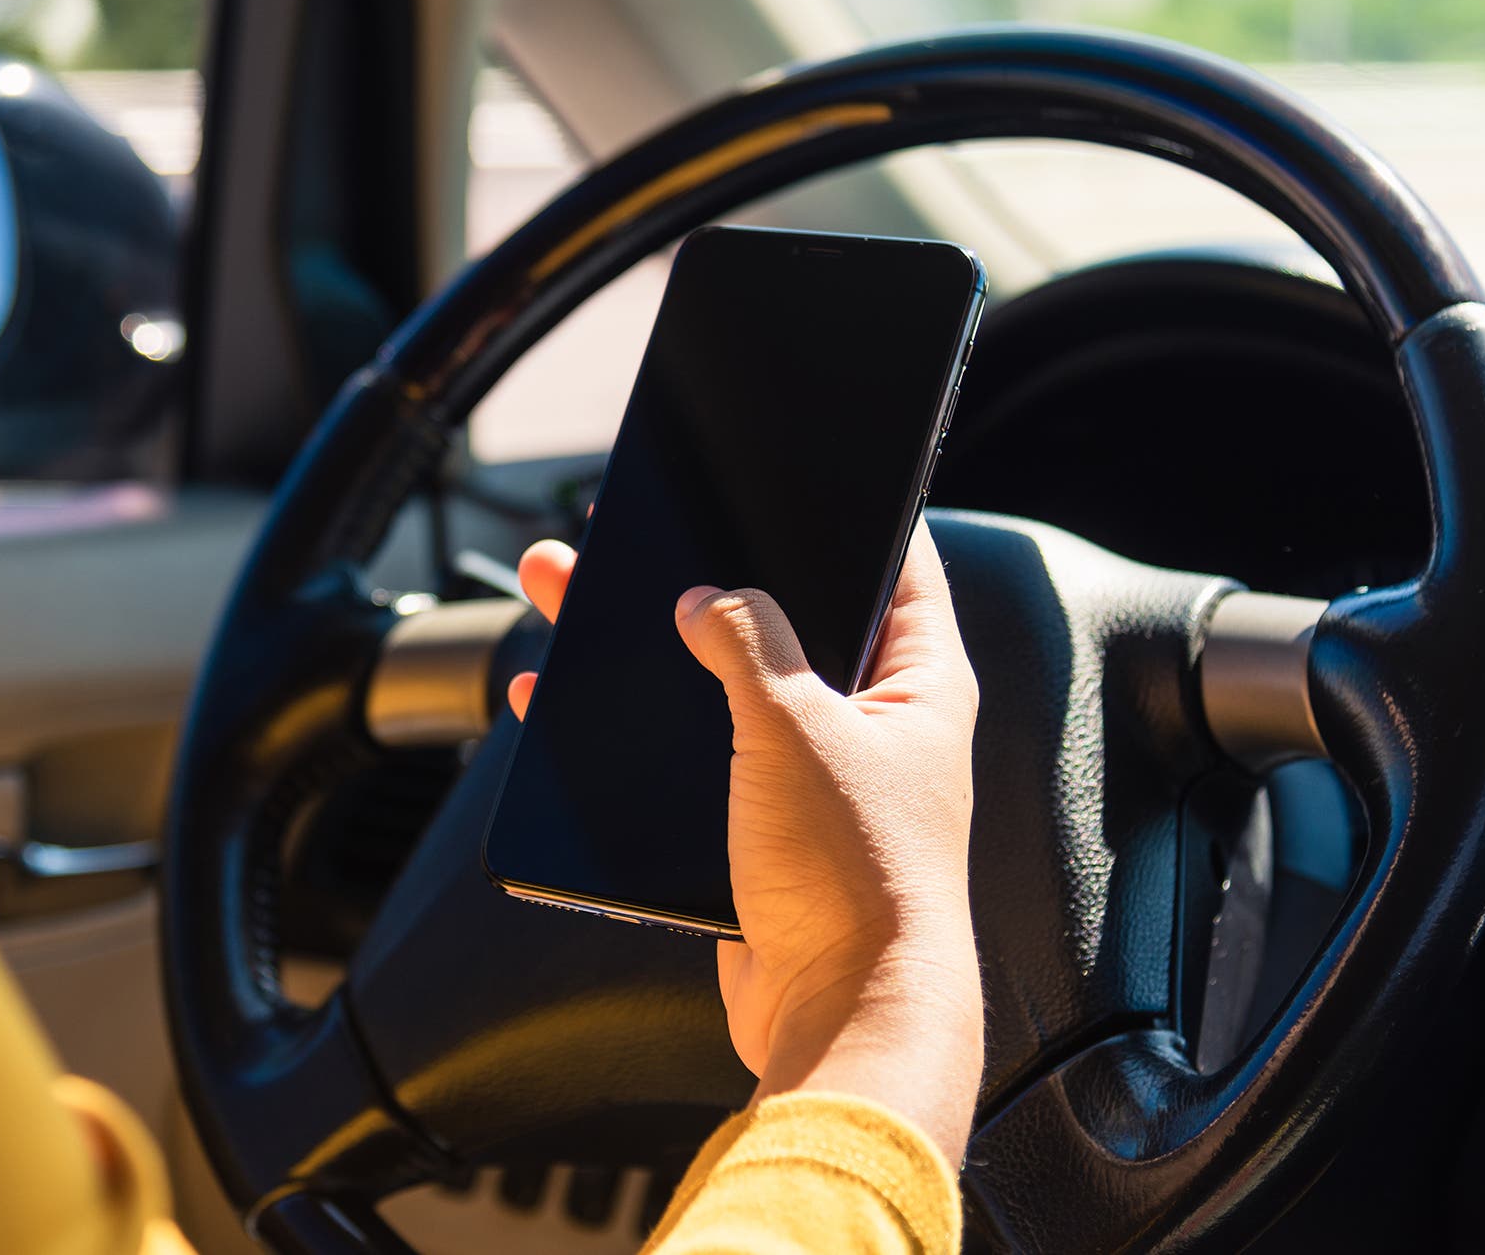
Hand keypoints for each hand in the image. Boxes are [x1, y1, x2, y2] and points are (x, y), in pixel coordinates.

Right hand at [509, 522, 983, 1158]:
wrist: (840, 1015)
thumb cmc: (853, 874)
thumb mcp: (792, 726)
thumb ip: (744, 643)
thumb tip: (702, 597)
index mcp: (918, 682)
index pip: (898, 565)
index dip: (845, 513)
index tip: (785, 470)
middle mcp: (873, 725)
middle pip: (780, 621)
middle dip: (700, 576)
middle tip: (629, 531)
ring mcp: (816, 781)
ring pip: (721, 691)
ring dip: (649, 653)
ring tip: (567, 598)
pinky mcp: (762, 835)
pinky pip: (692, 763)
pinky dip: (635, 736)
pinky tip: (566, 708)